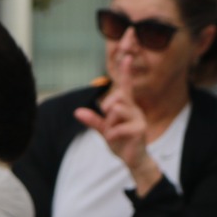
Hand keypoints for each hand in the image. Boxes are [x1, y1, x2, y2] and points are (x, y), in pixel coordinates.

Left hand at [74, 54, 161, 194]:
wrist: (133, 160)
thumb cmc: (120, 142)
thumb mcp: (104, 130)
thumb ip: (93, 120)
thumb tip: (77, 112)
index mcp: (127, 107)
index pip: (126, 87)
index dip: (126, 72)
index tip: (127, 57)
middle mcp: (134, 109)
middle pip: (118, 97)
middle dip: (107, 106)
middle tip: (106, 121)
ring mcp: (138, 119)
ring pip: (118, 109)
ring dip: (109, 122)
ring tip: (111, 132)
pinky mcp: (139, 130)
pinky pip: (120, 127)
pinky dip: (112, 133)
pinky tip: (112, 139)